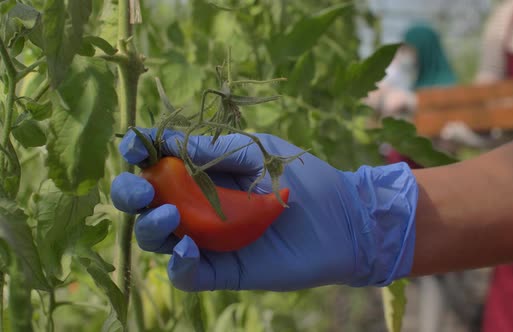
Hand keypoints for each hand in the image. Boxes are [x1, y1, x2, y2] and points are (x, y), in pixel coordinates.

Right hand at [111, 129, 417, 290]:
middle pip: (146, 203)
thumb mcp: (258, 150)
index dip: (138, 153)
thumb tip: (164, 140)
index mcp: (203, 171)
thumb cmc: (301, 177)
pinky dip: (178, 264)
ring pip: (158, 240)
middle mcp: (198, 206)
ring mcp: (208, 239)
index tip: (135, 147)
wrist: (343, 219)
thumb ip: (215, 148)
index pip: (157, 163)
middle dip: (130, 193)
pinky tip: (189, 248)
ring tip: (170, 217)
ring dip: (151, 228)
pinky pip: (187, 274)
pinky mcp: (224, 270)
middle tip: (141, 191)